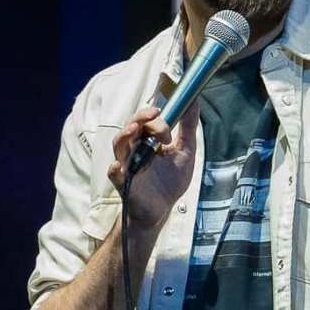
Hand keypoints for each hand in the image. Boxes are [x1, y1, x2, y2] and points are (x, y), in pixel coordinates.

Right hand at [107, 104, 199, 228]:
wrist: (164, 208)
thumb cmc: (170, 180)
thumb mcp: (185, 151)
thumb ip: (187, 127)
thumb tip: (194, 102)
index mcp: (147, 140)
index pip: (145, 120)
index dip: (154, 117)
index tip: (166, 118)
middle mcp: (135, 149)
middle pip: (130, 127)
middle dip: (142, 119)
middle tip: (155, 116)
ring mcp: (128, 165)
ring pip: (119, 145)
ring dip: (124, 135)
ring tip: (134, 129)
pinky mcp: (125, 183)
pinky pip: (115, 175)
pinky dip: (115, 170)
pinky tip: (118, 166)